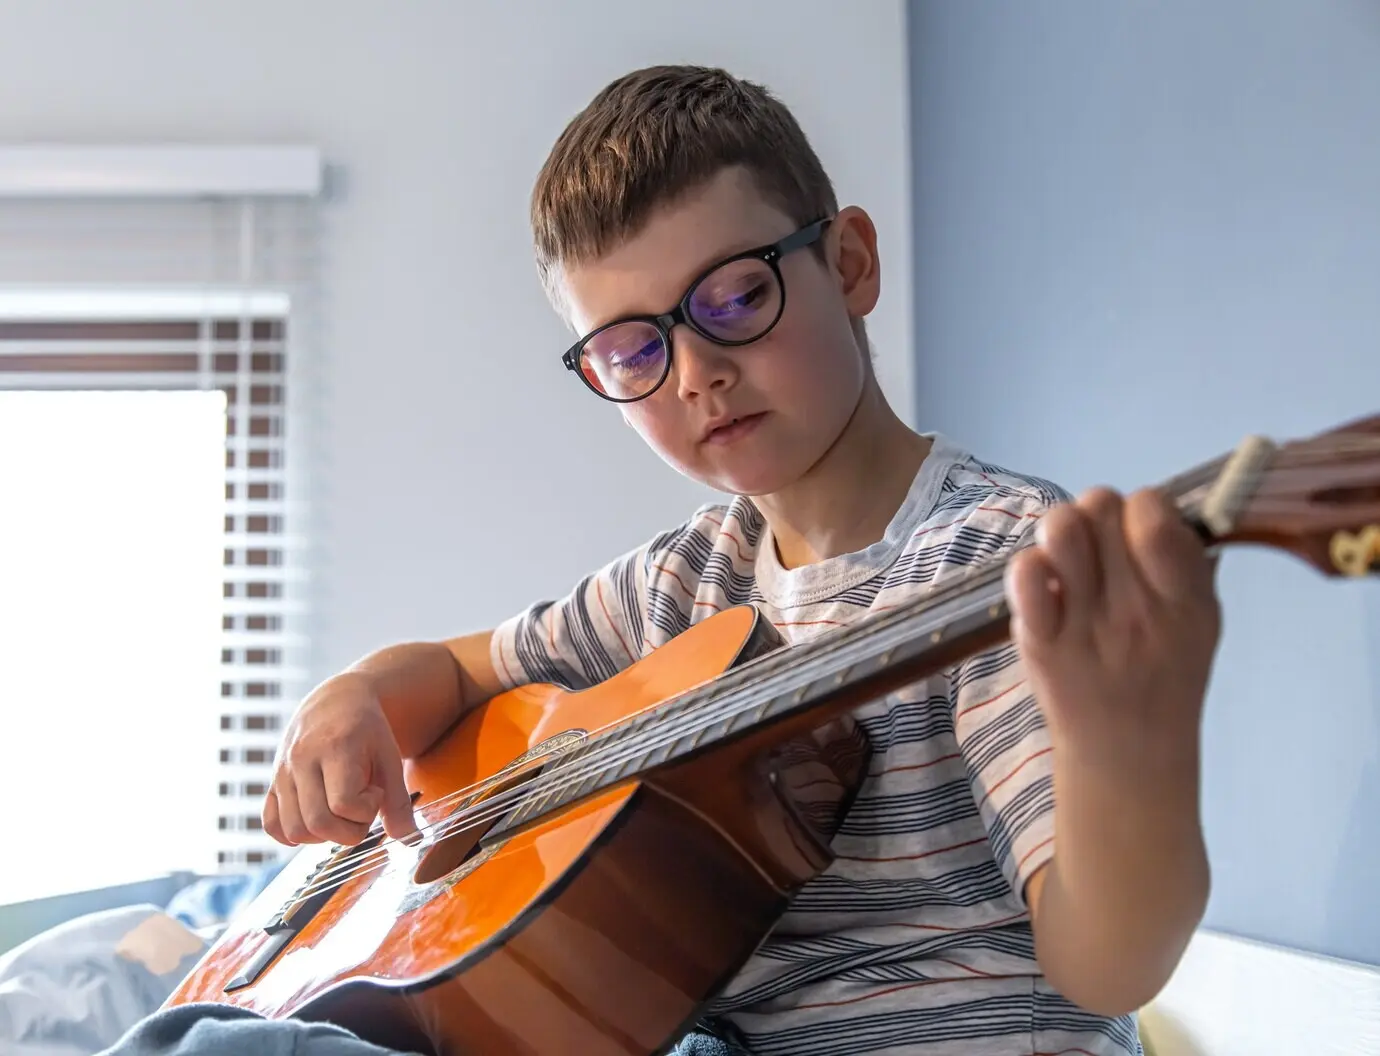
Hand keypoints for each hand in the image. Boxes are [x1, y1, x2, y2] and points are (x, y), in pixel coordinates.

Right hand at [263, 671, 418, 846]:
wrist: (337, 700)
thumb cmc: (367, 729)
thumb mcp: (390, 757)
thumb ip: (398, 801)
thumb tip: (409, 840)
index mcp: (335, 747)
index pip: (343, 804)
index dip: (367, 810)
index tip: (376, 793)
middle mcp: (301, 760)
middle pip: (317, 823)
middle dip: (348, 829)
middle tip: (361, 806)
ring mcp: (282, 772)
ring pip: (294, 830)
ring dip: (324, 835)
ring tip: (340, 810)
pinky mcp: (272, 782)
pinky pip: (271, 824)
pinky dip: (292, 834)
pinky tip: (316, 819)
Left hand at [1004, 486, 1220, 770]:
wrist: (1127, 753)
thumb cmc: (1165, 678)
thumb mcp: (1200, 622)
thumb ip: (1185, 563)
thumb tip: (1164, 507)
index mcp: (1184, 597)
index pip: (1154, 513)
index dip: (1142, 507)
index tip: (1138, 530)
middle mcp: (1135, 605)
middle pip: (1100, 505)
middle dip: (1098, 514)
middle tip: (1099, 548)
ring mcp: (1084, 621)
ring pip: (1060, 527)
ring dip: (1061, 530)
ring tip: (1068, 559)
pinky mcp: (1039, 639)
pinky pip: (1025, 574)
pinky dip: (1029, 569)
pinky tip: (1043, 587)